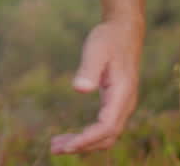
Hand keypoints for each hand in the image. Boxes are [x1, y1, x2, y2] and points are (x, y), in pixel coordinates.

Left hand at [49, 18, 143, 154]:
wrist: (124, 31)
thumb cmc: (108, 39)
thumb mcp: (96, 49)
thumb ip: (88, 69)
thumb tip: (80, 89)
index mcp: (122, 94)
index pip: (107, 126)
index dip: (88, 139)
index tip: (67, 146)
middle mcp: (125, 104)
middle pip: (107, 137)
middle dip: (82, 146)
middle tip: (54, 149)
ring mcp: (122, 105)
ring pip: (106, 135)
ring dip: (84, 143)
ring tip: (56, 145)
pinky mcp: (116, 104)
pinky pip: (104, 128)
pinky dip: (88, 136)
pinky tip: (71, 136)